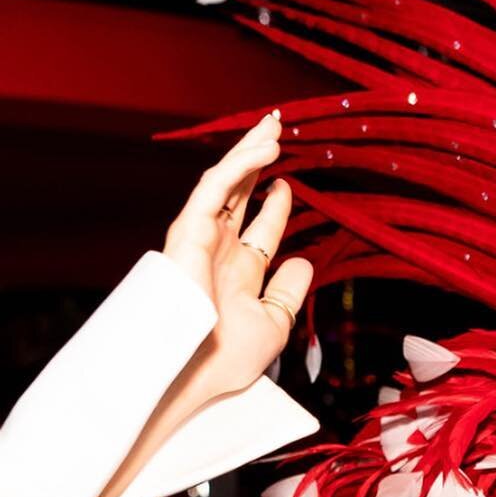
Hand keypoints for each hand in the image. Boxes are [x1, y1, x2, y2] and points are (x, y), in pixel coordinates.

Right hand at [161, 112, 313, 412]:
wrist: (194, 370)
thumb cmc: (227, 358)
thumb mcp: (273, 322)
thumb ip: (289, 291)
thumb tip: (304, 259)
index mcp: (239, 269)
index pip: (260, 225)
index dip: (276, 202)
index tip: (288, 184)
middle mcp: (220, 248)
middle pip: (241, 193)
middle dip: (257, 162)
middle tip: (275, 131)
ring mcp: (203, 237)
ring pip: (226, 182)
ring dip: (249, 153)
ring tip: (271, 127)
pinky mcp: (190, 230)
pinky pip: (215, 187)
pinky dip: (240, 167)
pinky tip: (264, 150)